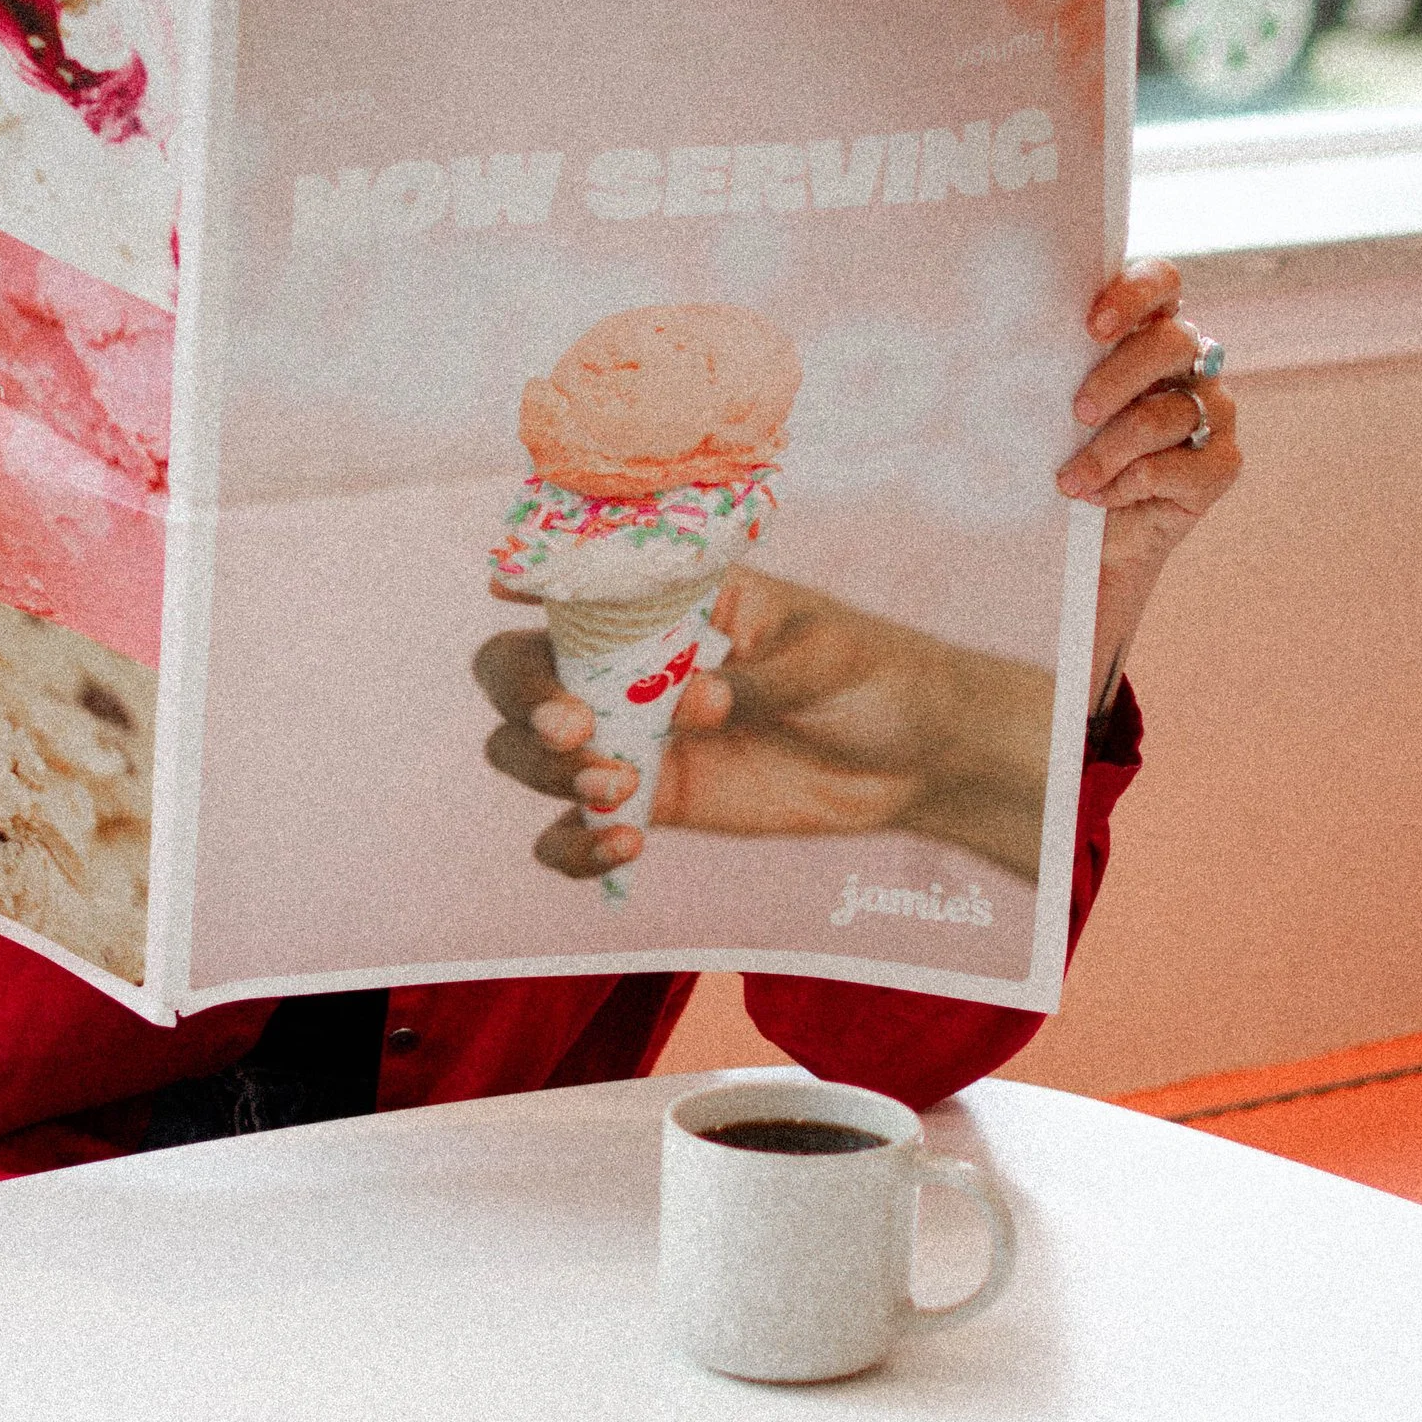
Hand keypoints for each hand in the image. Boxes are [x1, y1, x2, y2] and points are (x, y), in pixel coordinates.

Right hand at [479, 575, 1054, 884]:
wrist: (917, 759)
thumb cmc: (873, 675)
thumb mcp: (822, 657)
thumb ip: (752, 675)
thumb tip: (691, 699)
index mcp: (667, 601)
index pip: (576, 583)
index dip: (529, 578)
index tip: (504, 583)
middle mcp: (629, 664)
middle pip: (516, 670)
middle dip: (525, 697)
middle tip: (576, 728)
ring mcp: (632, 734)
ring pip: (525, 750)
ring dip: (544, 769)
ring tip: (621, 786)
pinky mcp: (652, 802)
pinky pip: (575, 827)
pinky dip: (575, 842)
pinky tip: (626, 843)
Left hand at [1057, 258, 1241, 706]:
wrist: (1080, 544)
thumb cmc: (1054, 459)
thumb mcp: (1040, 407)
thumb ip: (1038, 364)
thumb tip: (978, 340)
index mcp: (1146, 331)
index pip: (1163, 282)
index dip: (1135, 293)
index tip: (1090, 326)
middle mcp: (1188, 364)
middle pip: (1173, 342)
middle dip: (1118, 377)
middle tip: (1077, 412)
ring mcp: (1212, 412)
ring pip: (1173, 412)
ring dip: (1111, 448)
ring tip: (1068, 481)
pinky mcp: (1220, 466)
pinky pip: (1185, 465)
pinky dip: (1133, 483)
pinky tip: (1099, 498)